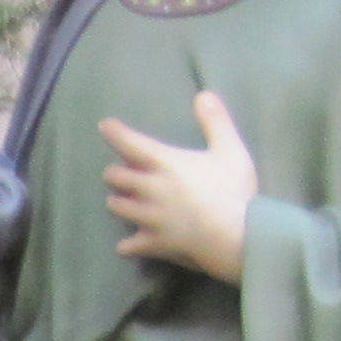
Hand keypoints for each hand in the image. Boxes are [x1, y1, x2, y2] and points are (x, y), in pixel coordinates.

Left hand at [99, 92, 257, 280]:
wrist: (236, 235)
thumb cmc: (233, 191)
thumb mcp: (230, 150)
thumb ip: (216, 122)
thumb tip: (203, 94)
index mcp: (165, 164)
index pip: (131, 143)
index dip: (116, 133)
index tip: (104, 126)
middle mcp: (149, 189)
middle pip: (114, 176)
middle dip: (116, 173)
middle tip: (120, 172)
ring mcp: (147, 218)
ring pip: (116, 206)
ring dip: (118, 202)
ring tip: (123, 201)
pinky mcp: (152, 243)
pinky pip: (127, 246)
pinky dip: (127, 245)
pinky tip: (128, 245)